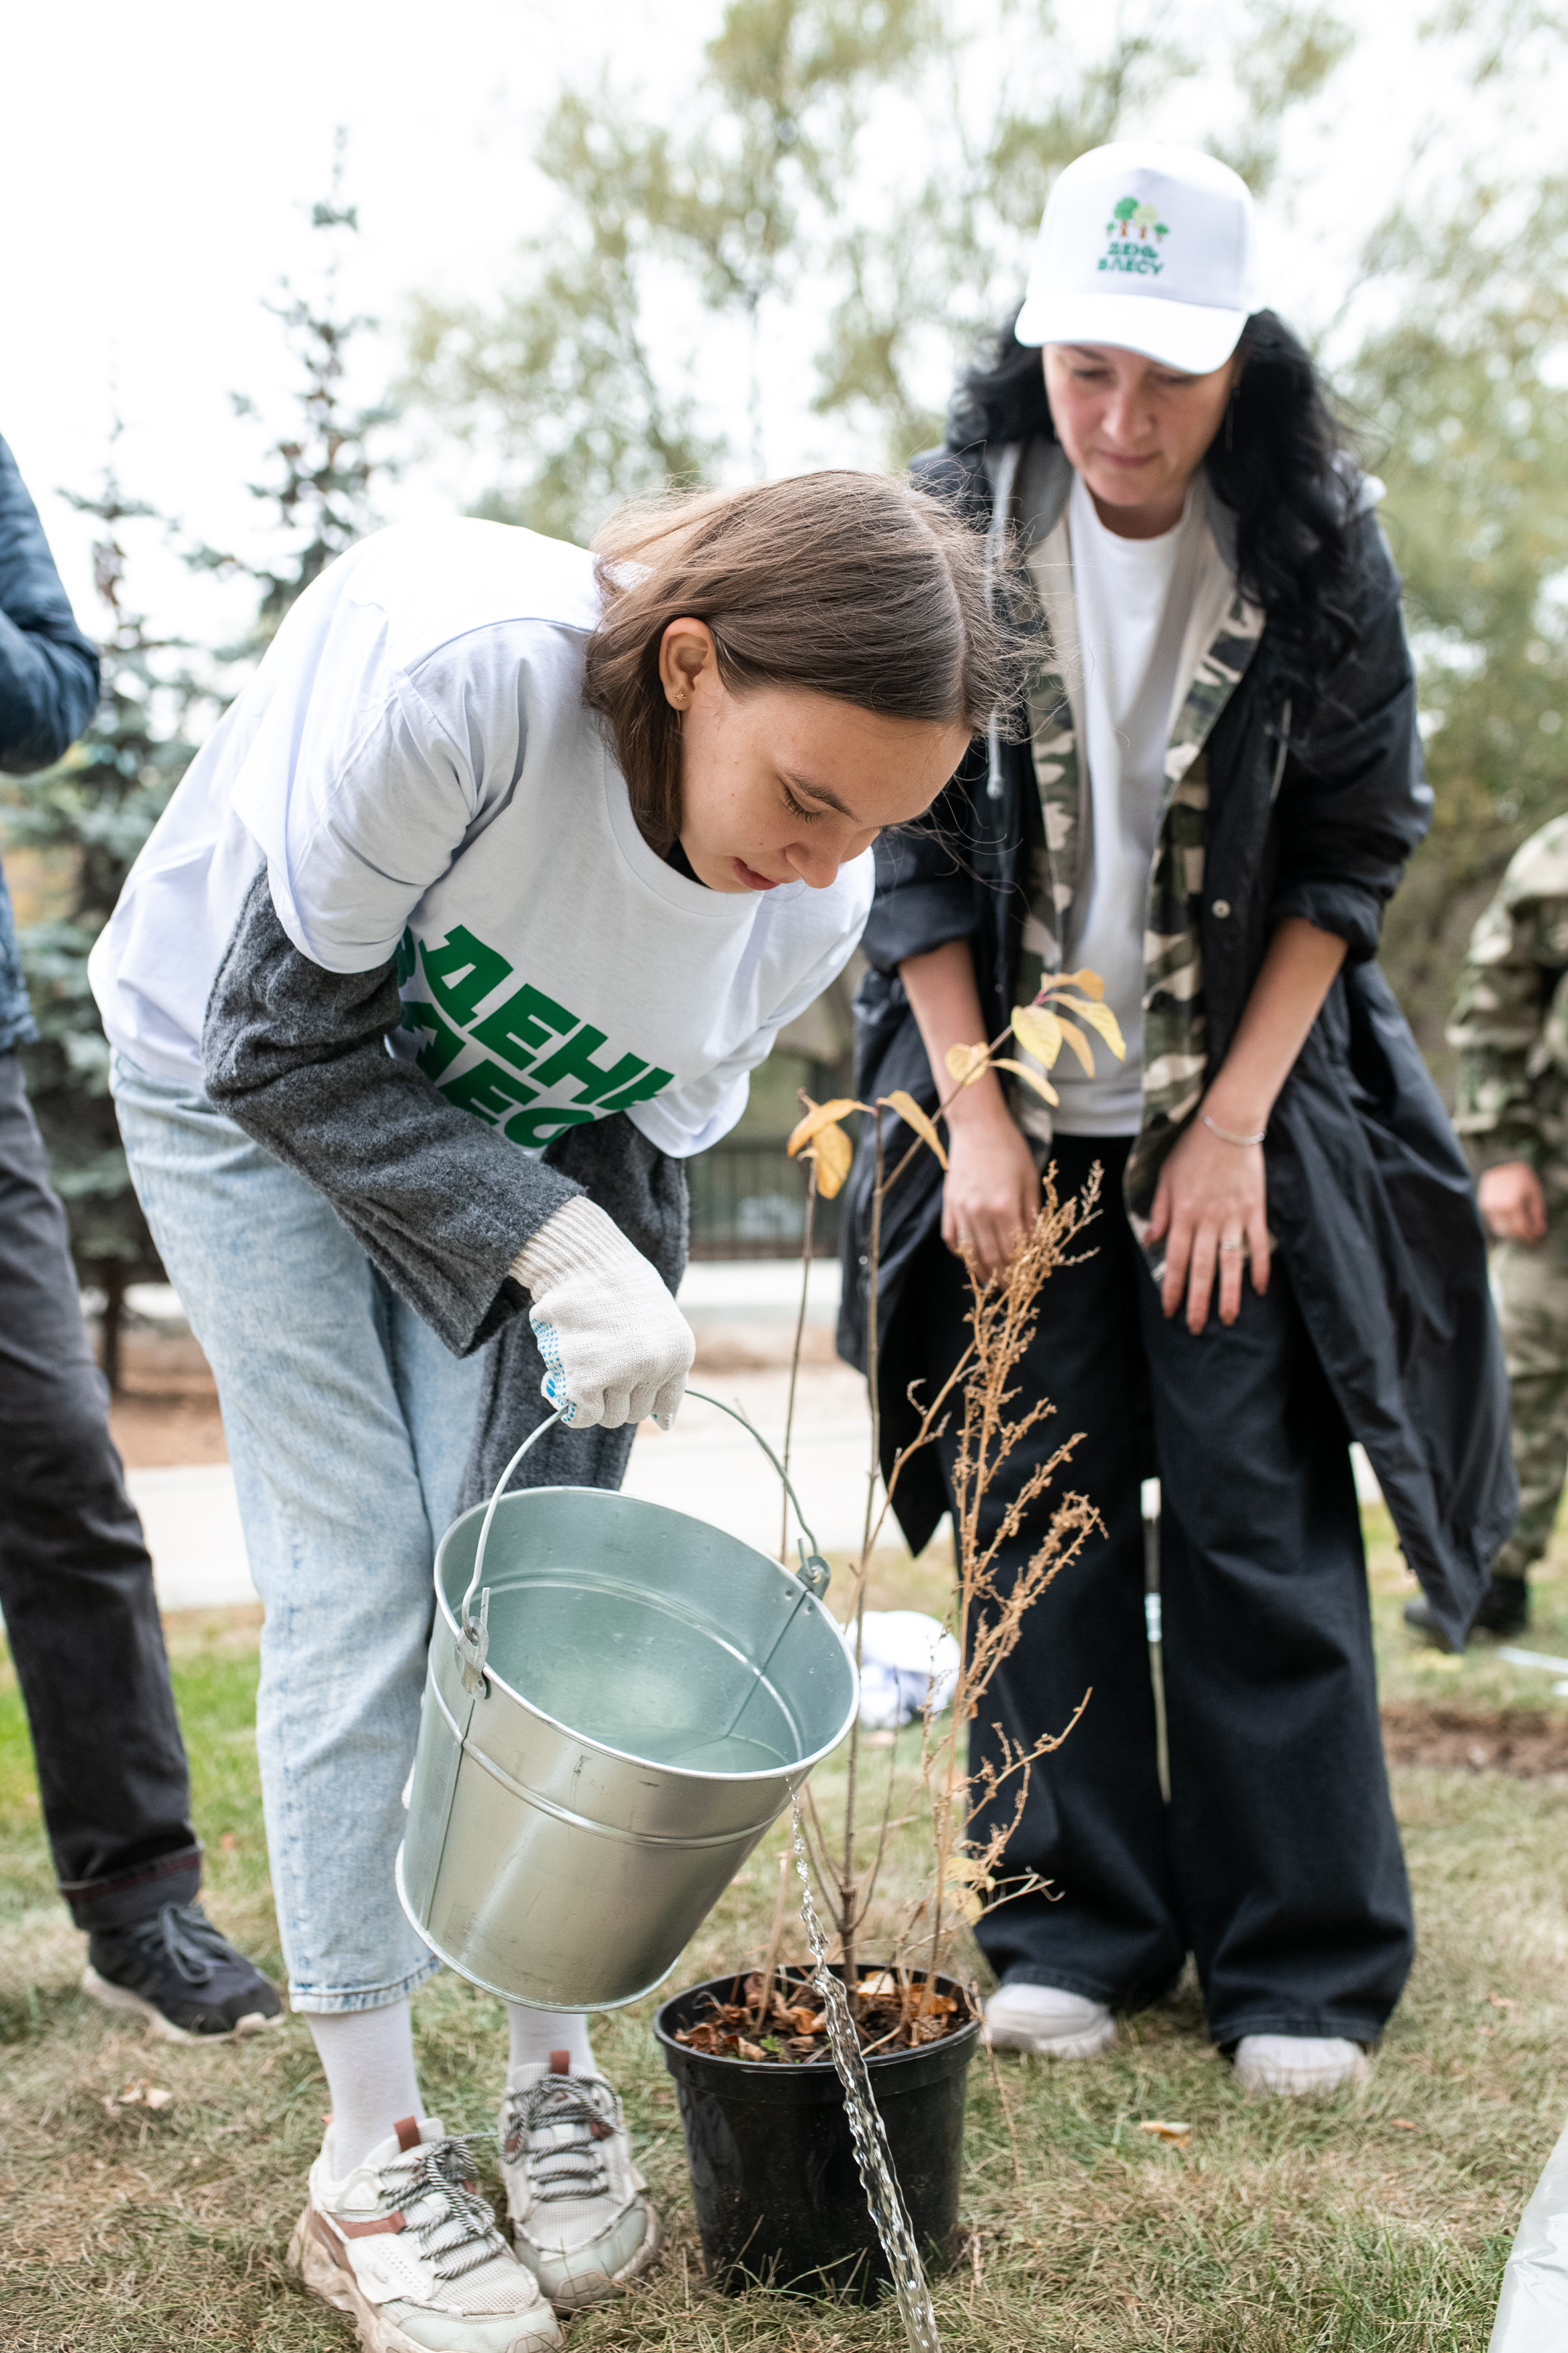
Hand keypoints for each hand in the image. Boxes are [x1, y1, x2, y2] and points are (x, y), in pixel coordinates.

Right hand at [509, 1198, 693, 1428]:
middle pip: (634, 1415)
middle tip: (595, 1363)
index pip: (665, 1405)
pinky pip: (581, 1415)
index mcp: (679, 1352)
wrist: (581, 1259)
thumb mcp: (657, 1322)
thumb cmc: (615, 1286)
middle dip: (613, 1396)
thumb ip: (662, 1366)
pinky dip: (568, 1404)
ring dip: (590, 1399)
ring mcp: (622, 1373)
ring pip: (607, 1417)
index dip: (641, 1399)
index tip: (624, 1387)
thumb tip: (666, 1424)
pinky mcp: (586, 1379)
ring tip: (578, 1364)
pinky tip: (559, 1381)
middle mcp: (656, 1365)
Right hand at [940, 1107, 1039, 1280]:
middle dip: (1003, 1277)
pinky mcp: (949, 1204)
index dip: (1021, 1269)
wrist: (978, 1127)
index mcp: (1005, 1206)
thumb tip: (1033, 1243)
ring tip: (991, 1283)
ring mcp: (961, 1210)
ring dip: (982, 1271)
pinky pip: (952, 1237)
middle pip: (992, 1256)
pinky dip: (960, 1252)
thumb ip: (1031, 1213)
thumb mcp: (1030, 1179)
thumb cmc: (1010, 1148)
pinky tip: (969, 1259)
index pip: (1014, 1250)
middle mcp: (981, 1212)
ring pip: (971, 1252)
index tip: (1027, 1280)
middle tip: (1010, 1289)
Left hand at [1147, 1119, 1269, 1333]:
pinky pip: (1258, 1244)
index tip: (1169, 1311)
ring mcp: (1233, 1216)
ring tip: (1228, 1319)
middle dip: (1197, 1302)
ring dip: (1229, 1294)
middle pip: (1201, 1269)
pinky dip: (1260, 1267)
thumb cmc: (1191, 1148)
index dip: (1171, 1288)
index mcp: (1181, 1214)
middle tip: (1195, 1328)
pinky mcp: (1255, 1209)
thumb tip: (1150, 1241)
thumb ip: (1159, 1211)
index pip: (1173, 1261)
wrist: (1227, 1122)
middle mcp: (1206, 1220)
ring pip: (1230, 1264)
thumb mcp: (1165, 1177)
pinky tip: (1259, 1289)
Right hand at [1479, 1160, 1546, 1243]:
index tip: (1537, 1242)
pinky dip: (1504, 1222)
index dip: (1531, 1239)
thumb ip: (1537, 1214)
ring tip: (1522, 1225)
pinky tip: (1512, 1217)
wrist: (1502, 1161)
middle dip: (1523, 1237)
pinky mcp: (1482, 1204)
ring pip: (1501, 1228)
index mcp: (1512, 1204)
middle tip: (1532, 1237)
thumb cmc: (1522, 1177)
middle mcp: (1497, 1207)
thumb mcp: (1535, 1194)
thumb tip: (1538, 1231)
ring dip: (1512, 1230)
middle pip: (1510, 1232)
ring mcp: (1488, 1206)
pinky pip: (1494, 1221)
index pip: (1521, 1230)